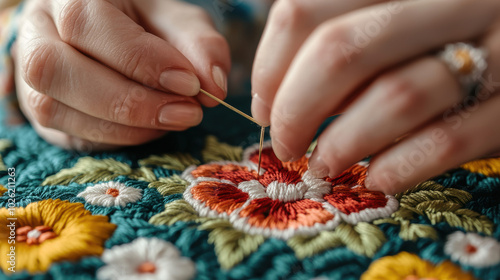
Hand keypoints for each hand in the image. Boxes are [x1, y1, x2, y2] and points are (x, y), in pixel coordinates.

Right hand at [14, 0, 229, 150]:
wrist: (111, 37)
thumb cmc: (144, 24)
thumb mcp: (177, 21)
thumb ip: (198, 45)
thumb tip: (213, 85)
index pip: (86, 24)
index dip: (139, 59)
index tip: (189, 83)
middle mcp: (37, 32)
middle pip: (55, 68)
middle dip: (129, 101)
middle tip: (187, 113)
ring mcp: (28, 76)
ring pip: (53, 108)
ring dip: (124, 126)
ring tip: (174, 120)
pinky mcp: (40, 112)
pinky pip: (67, 135)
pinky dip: (115, 139)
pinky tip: (149, 129)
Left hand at [251, 0, 499, 193]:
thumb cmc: (441, 41)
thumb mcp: (392, 23)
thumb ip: (341, 40)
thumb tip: (272, 96)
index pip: (304, 11)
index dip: (269, 67)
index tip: (264, 107)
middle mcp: (451, 3)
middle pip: (342, 51)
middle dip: (296, 109)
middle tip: (286, 144)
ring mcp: (494, 51)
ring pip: (396, 96)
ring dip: (343, 143)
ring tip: (323, 165)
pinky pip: (447, 140)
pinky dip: (399, 166)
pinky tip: (377, 177)